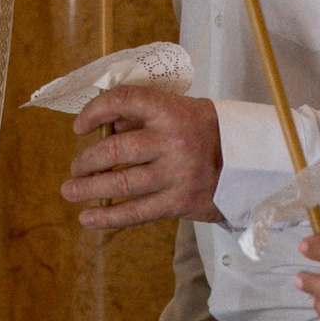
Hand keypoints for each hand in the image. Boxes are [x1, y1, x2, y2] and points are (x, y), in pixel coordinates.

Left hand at [61, 88, 221, 227]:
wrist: (248, 163)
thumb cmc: (206, 132)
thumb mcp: (179, 110)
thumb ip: (142, 116)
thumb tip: (104, 127)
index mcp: (170, 111)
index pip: (123, 101)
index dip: (94, 111)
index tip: (80, 126)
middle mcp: (171, 141)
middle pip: (115, 151)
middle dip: (86, 161)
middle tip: (75, 167)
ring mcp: (175, 175)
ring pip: (120, 184)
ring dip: (88, 189)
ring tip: (70, 190)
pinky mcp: (178, 203)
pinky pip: (136, 212)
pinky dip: (108, 217)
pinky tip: (88, 218)